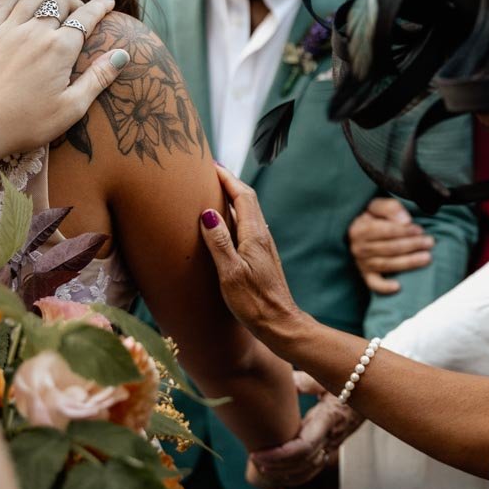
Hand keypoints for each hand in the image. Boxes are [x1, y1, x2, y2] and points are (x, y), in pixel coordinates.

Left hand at [0, 0, 128, 160]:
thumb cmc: (28, 124)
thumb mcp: (72, 108)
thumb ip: (98, 78)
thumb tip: (121, 54)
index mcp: (60, 50)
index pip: (86, 17)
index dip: (100, 7)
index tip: (109, 2)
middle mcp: (35, 32)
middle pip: (60, 2)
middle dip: (75, 2)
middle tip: (81, 11)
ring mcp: (8, 31)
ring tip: (57, 3)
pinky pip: (5, 2)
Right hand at [199, 164, 306, 343]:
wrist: (280, 324)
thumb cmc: (254, 303)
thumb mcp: (231, 273)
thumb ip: (219, 242)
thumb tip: (208, 213)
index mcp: (255, 235)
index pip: (242, 195)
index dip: (226, 177)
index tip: (209, 164)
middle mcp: (262, 236)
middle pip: (247, 199)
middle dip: (228, 182)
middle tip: (208, 171)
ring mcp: (264, 246)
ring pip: (248, 212)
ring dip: (232, 197)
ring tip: (212, 190)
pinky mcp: (262, 257)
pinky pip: (247, 226)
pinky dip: (234, 215)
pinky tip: (225, 223)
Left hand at [248, 388, 364, 488]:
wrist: (371, 394)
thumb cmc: (347, 381)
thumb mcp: (326, 378)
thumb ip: (304, 381)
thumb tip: (283, 385)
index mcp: (328, 419)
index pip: (304, 447)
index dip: (280, 455)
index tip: (258, 453)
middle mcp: (331, 437)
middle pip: (303, 463)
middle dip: (277, 466)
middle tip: (255, 460)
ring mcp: (331, 446)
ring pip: (309, 471)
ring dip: (285, 475)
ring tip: (262, 469)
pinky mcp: (329, 448)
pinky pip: (312, 469)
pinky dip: (294, 478)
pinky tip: (277, 479)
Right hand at [349, 198, 433, 293]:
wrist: (357, 229)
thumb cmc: (372, 216)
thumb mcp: (377, 205)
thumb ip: (390, 208)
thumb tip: (406, 220)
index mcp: (359, 229)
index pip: (385, 231)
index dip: (404, 231)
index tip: (420, 230)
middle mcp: (358, 248)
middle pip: (389, 248)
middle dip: (411, 245)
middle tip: (429, 242)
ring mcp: (362, 263)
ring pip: (387, 264)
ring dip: (408, 262)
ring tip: (426, 258)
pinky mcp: (366, 274)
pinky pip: (374, 284)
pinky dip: (384, 287)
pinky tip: (398, 287)